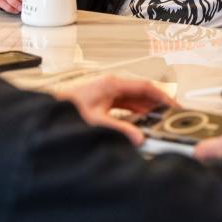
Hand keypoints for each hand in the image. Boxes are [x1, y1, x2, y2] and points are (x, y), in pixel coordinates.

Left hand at [55, 76, 174, 144]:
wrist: (49, 115)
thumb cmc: (67, 112)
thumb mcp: (97, 122)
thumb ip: (120, 129)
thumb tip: (138, 137)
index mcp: (112, 84)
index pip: (144, 86)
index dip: (161, 95)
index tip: (172, 104)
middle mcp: (110, 85)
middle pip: (141, 92)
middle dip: (155, 103)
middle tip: (169, 114)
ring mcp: (107, 92)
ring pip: (133, 99)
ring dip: (145, 109)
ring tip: (157, 119)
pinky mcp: (103, 100)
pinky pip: (125, 105)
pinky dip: (135, 112)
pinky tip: (139, 122)